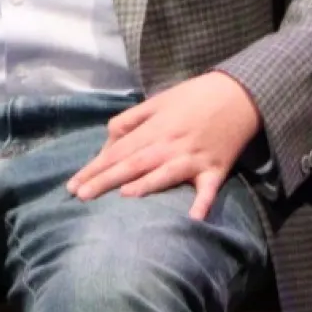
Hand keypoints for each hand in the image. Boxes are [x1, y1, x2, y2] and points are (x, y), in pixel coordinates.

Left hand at [66, 73, 263, 219]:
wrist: (238, 94)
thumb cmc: (192, 98)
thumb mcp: (156, 102)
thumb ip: (129, 121)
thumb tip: (107, 144)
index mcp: (154, 128)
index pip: (117, 152)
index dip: (95, 168)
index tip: (73, 185)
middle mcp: (169, 144)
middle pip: (133, 164)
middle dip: (106, 180)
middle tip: (81, 196)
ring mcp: (193, 158)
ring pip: (165, 173)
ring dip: (147, 184)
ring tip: (124, 195)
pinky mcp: (216, 169)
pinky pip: (208, 189)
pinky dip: (202, 202)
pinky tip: (194, 218)